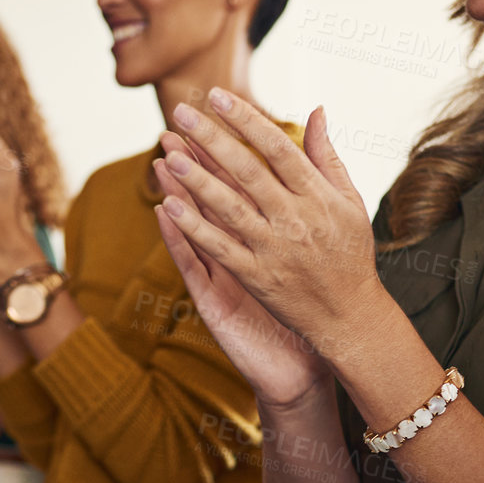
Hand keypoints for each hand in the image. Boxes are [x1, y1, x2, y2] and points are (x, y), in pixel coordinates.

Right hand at [153, 146, 328, 408]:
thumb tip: (320, 174)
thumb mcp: (311, 254)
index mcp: (258, 237)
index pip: (240, 185)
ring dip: (179, 193)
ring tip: (163, 160)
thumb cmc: (304, 310)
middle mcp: (235, 252)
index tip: (214, 114)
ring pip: (198, 227)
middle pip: (213, 199)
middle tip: (174, 128)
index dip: (227, 151)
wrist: (300, 368)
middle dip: (195, 163)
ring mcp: (221, 275)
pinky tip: (166, 213)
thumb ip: (310, 209)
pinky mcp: (214, 302)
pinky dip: (180, 240)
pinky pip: (195, 266)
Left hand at [155, 92, 384, 354]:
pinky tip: (168, 207)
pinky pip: (220, 250)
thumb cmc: (351, 254)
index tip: (217, 96)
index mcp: (317, 196)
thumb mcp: (349, 201)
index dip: (246, 120)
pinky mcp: (258, 277)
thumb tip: (316, 110)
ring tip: (169, 155)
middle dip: (212, 140)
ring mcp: (274, 249)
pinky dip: (195, 229)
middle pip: (247, 172)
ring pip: (230, 209)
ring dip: (197, 181)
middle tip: (180, 113)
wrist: (351, 316)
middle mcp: (295, 219)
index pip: (277, 148)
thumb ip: (327, 156)